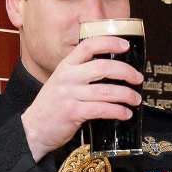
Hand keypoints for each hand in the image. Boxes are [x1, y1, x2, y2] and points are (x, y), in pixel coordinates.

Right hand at [20, 35, 143, 161]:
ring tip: (136, 99)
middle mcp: (67, 77)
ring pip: (106, 91)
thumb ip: (82, 75)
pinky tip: (125, 114)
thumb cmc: (53, 106)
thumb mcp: (63, 83)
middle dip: (126, 72)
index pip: (88, 46)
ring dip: (126, 95)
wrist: (33, 128)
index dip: (109, 43)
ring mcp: (69, 94)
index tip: (126, 46)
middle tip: (138, 78)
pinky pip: (102, 109)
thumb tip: (113, 73)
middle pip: (103, 67)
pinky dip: (118, 111)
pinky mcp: (73, 112)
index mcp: (66, 66)